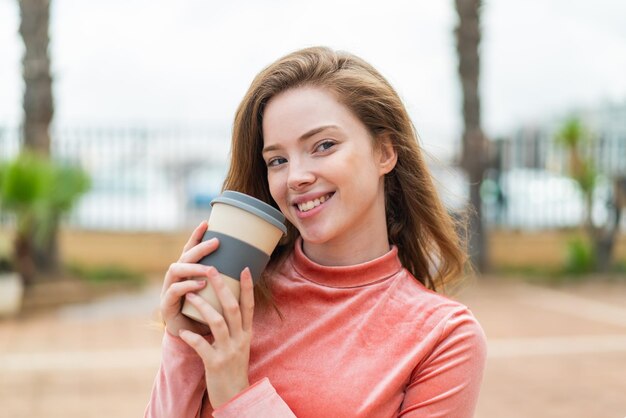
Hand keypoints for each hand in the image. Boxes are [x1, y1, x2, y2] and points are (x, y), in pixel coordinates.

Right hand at [160, 220, 216, 335]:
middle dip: (200, 248)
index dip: (197, 236)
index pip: (190, 250)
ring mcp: (168, 289)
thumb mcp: (215, 295)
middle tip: (216, 242)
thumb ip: (224, 281)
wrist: (191, 338)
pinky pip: (173, 291)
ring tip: (210, 268)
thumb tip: (247, 265)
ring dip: (193, 267)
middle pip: (184, 256)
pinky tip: (200, 285)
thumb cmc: (205, 313)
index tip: (207, 222)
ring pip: (175, 270)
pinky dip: (187, 287)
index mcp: (187, 273)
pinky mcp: (166, 305)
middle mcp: (176, 278)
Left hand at [179, 266, 254, 408]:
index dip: (247, 287)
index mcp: (246, 333)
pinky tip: (183, 331)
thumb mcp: (239, 344)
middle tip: (212, 269)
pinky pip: (202, 345)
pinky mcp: (215, 363)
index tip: (243, 267)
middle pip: (233, 308)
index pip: (249, 305)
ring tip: (190, 295)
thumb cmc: (233, 367)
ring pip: (217, 322)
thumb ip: (235, 327)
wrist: (235, 396)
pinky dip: (191, 337)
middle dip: (222, 287)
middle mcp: (240, 339)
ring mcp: (228, 351)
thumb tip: (227, 305)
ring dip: (203, 307)